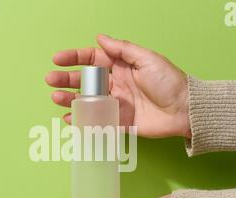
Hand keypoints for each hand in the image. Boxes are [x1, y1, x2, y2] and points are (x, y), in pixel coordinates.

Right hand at [45, 34, 189, 137]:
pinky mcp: (120, 122)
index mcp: (121, 67)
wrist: (185, 110)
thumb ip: (123, 50)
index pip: (92, 60)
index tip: (58, 59)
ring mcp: (116, 104)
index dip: (74, 58)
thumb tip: (100, 37)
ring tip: (57, 98)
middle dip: (66, 79)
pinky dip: (82, 121)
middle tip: (51, 80)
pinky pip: (97, 121)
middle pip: (85, 81)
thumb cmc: (170, 82)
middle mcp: (116, 85)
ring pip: (87, 101)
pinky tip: (70, 118)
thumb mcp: (147, 59)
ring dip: (70, 100)